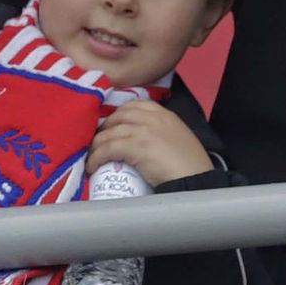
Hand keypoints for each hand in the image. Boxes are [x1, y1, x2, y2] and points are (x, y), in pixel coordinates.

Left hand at [87, 101, 212, 185]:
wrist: (194, 179)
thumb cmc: (190, 165)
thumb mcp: (178, 139)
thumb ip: (162, 134)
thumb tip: (145, 142)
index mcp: (164, 114)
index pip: (134, 105)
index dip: (118, 115)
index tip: (111, 126)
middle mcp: (152, 118)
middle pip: (117, 116)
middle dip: (104, 128)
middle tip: (97, 142)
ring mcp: (143, 130)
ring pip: (109, 133)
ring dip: (96, 145)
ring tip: (91, 156)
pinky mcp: (135, 146)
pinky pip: (107, 148)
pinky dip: (96, 157)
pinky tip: (92, 166)